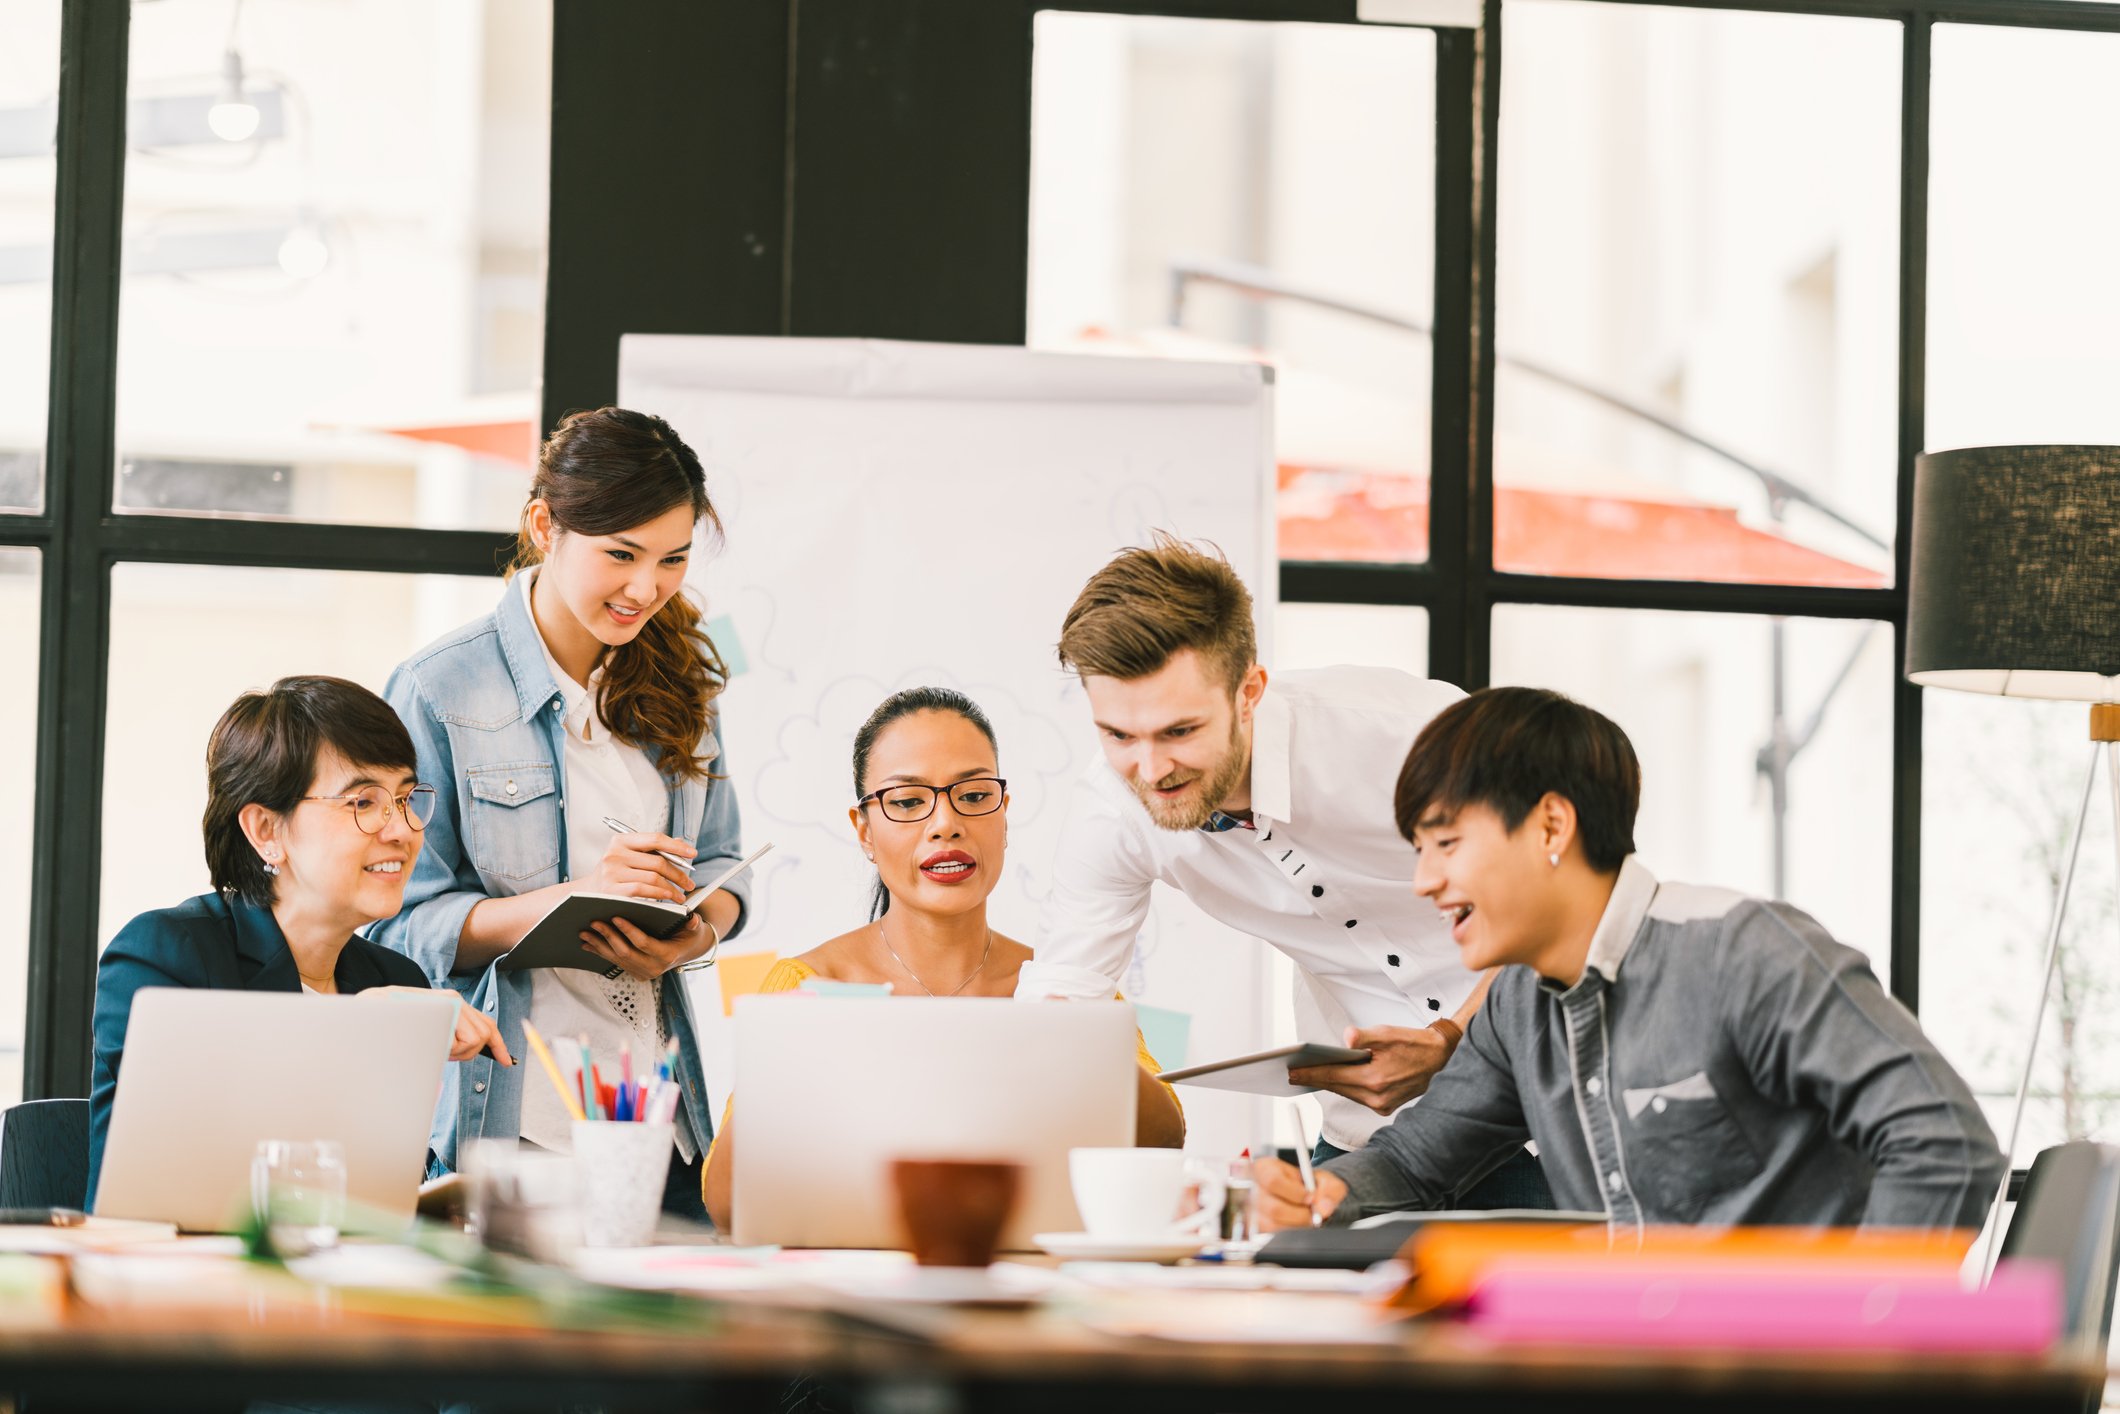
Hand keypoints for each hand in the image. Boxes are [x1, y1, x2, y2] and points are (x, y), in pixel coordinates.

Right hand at [367, 988, 512, 1064]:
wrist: (375, 1006)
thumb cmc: (400, 1023)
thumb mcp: (430, 1029)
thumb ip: (450, 1034)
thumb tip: (471, 1051)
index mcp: (456, 1004)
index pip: (487, 1024)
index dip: (498, 1045)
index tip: (507, 1061)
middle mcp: (457, 1001)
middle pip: (485, 1035)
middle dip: (471, 1052)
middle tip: (447, 1054)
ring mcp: (451, 1003)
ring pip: (474, 1041)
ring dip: (457, 1052)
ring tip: (434, 1046)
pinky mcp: (444, 1010)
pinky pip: (460, 1041)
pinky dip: (449, 1049)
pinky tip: (432, 1041)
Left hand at [580, 912, 713, 980]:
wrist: (688, 950)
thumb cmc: (689, 935)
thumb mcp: (694, 929)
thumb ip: (693, 924)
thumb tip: (692, 919)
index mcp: (666, 956)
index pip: (644, 943)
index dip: (629, 930)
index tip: (615, 917)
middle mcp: (653, 968)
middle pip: (625, 953)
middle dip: (608, 937)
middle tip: (594, 922)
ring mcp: (642, 972)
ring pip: (616, 959)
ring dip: (598, 945)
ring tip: (584, 932)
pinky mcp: (634, 972)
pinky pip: (614, 962)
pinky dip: (600, 952)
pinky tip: (588, 943)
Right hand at [585, 831, 695, 904]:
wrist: (586, 894)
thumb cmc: (614, 874)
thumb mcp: (629, 856)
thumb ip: (652, 850)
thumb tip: (681, 844)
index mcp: (621, 840)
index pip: (656, 839)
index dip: (677, 846)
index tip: (693, 854)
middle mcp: (615, 854)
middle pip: (658, 862)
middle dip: (679, 873)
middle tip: (689, 882)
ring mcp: (612, 872)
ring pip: (654, 878)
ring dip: (673, 888)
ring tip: (681, 895)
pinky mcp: (612, 890)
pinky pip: (644, 890)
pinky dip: (660, 894)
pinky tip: (668, 897)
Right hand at [1252, 1156, 1345, 1231]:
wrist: (1303, 1197)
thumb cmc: (1307, 1185)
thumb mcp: (1324, 1179)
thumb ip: (1330, 1190)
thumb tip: (1323, 1207)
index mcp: (1264, 1168)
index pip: (1273, 1181)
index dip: (1295, 1193)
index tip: (1311, 1198)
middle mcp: (1252, 1188)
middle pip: (1272, 1208)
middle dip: (1299, 1215)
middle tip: (1312, 1214)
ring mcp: (1250, 1209)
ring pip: (1271, 1225)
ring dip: (1294, 1225)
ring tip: (1304, 1218)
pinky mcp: (1253, 1226)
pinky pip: (1270, 1235)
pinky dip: (1287, 1232)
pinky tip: (1294, 1224)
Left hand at [1287, 1023, 1460, 1114]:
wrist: (1442, 1060)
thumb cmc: (1415, 1044)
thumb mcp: (1389, 1033)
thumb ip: (1364, 1036)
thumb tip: (1346, 1038)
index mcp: (1375, 1078)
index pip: (1333, 1077)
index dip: (1310, 1074)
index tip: (1291, 1073)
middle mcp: (1377, 1096)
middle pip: (1337, 1087)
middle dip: (1316, 1078)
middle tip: (1294, 1072)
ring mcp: (1382, 1104)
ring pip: (1347, 1092)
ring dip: (1331, 1083)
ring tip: (1312, 1073)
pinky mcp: (1386, 1107)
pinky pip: (1358, 1096)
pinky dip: (1347, 1087)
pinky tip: (1337, 1078)